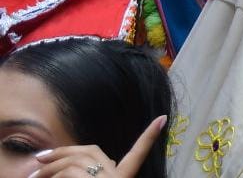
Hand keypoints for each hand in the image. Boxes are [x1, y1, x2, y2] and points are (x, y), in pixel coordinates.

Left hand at [29, 115, 166, 177]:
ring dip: (50, 165)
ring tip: (33, 175)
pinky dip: (52, 175)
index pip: (139, 154)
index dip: (149, 137)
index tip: (161, 119)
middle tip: (41, 156)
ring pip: (77, 161)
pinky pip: (70, 173)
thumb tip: (105, 162)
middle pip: (93, 151)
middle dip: (65, 149)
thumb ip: (103, 177)